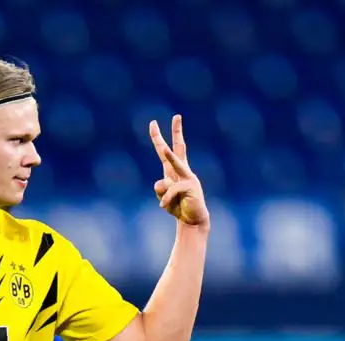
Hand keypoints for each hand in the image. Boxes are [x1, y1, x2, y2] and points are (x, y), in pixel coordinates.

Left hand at [149, 114, 209, 230]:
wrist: (192, 221)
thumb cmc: (178, 208)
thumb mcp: (163, 198)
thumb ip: (160, 189)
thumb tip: (163, 182)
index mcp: (174, 171)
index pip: (165, 152)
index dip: (158, 138)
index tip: (152, 123)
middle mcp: (182, 171)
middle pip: (179, 148)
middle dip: (177, 132)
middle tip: (177, 116)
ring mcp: (188, 177)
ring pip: (176, 164)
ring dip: (170, 157)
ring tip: (165, 150)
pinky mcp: (190, 187)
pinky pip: (171, 190)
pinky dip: (166, 199)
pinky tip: (164, 207)